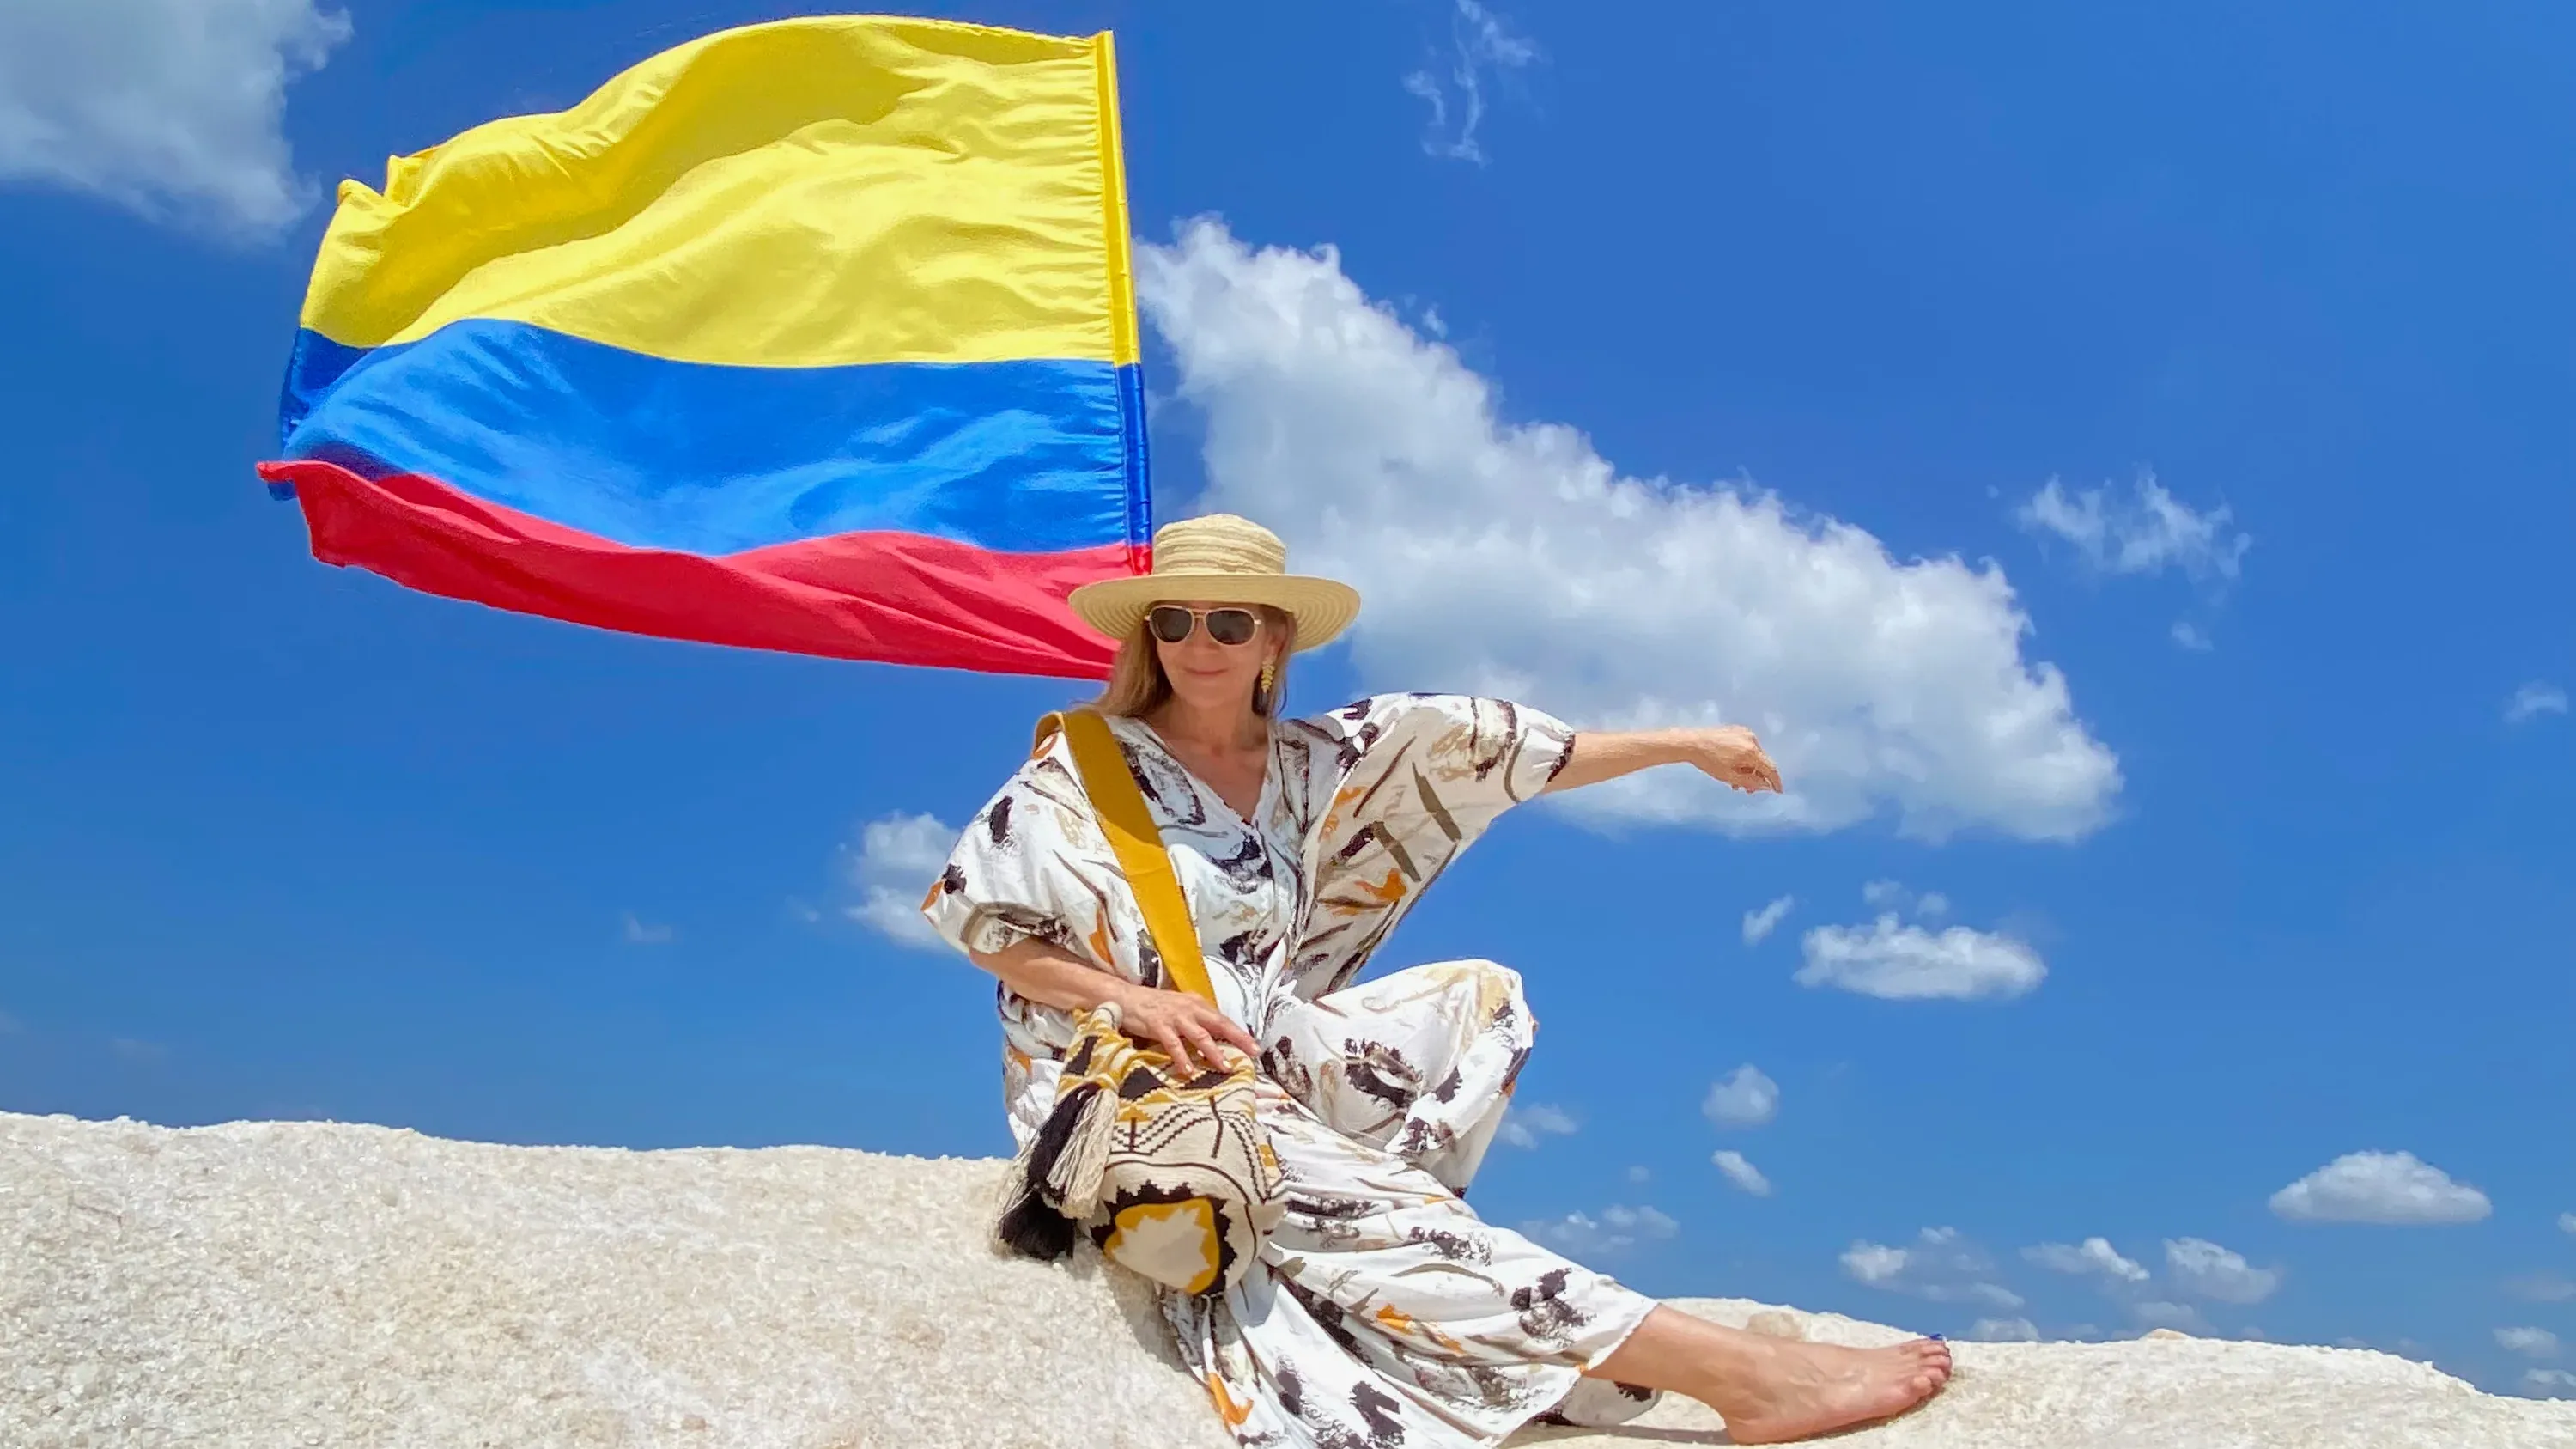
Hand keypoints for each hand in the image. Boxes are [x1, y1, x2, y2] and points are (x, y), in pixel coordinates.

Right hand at [1109, 983, 1260, 1075]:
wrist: (1126, 997)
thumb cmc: (1155, 1006)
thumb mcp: (1181, 1009)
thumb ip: (1198, 1021)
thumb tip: (1217, 1039)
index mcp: (1197, 1004)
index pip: (1224, 1020)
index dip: (1240, 1034)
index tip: (1255, 1048)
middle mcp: (1190, 1008)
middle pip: (1219, 1024)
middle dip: (1237, 1039)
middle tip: (1251, 1053)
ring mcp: (1175, 1017)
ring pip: (1200, 1035)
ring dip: (1213, 1052)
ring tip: (1224, 1067)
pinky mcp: (1158, 1025)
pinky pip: (1173, 1044)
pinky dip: (1181, 1057)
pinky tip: (1188, 1070)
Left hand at [1690, 725, 1782, 794]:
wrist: (1691, 743)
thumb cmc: (1708, 760)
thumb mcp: (1729, 776)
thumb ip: (1750, 782)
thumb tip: (1766, 786)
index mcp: (1751, 751)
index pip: (1770, 768)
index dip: (1775, 781)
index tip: (1778, 791)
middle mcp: (1751, 739)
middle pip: (1762, 762)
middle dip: (1756, 778)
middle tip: (1748, 790)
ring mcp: (1744, 732)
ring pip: (1754, 755)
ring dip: (1749, 770)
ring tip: (1736, 782)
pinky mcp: (1737, 730)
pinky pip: (1746, 747)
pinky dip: (1743, 759)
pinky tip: (1734, 768)